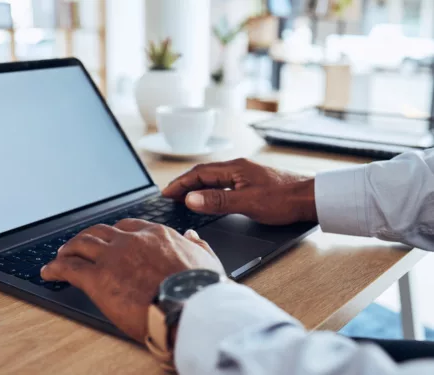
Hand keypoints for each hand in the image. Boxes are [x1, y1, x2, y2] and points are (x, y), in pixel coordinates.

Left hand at [40, 219, 223, 342]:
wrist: (192, 308)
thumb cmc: (202, 291)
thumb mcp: (207, 261)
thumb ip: (196, 246)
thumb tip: (191, 236)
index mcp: (157, 235)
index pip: (128, 226)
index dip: (115, 233)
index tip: (110, 239)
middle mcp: (132, 240)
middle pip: (101, 231)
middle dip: (88, 237)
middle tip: (79, 245)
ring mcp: (113, 257)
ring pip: (82, 244)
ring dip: (69, 248)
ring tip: (61, 255)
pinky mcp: (98, 279)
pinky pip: (69, 268)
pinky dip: (56, 268)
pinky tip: (49, 272)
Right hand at [162, 158, 316, 224]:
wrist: (310, 199)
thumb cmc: (283, 200)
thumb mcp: (247, 203)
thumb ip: (217, 201)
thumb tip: (191, 198)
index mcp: (235, 168)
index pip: (199, 174)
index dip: (180, 184)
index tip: (166, 193)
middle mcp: (238, 168)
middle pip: (204, 173)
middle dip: (184, 183)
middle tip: (169, 195)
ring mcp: (245, 174)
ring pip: (213, 178)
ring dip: (196, 185)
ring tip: (183, 196)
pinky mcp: (252, 182)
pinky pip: (223, 183)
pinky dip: (209, 189)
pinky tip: (208, 196)